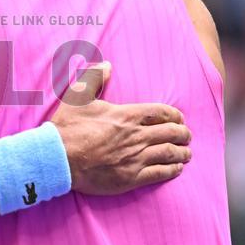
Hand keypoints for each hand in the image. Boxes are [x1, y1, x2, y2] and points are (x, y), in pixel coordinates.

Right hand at [52, 62, 191, 194]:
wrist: (57, 158)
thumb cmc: (67, 128)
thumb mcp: (78, 96)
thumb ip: (94, 78)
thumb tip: (106, 65)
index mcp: (126, 115)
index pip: (162, 112)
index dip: (175, 116)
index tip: (179, 119)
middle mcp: (135, 136)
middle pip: (170, 133)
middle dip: (183, 133)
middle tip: (186, 135)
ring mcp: (134, 158)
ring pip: (169, 153)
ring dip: (182, 152)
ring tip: (187, 153)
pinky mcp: (130, 178)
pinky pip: (159, 173)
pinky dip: (172, 170)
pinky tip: (177, 169)